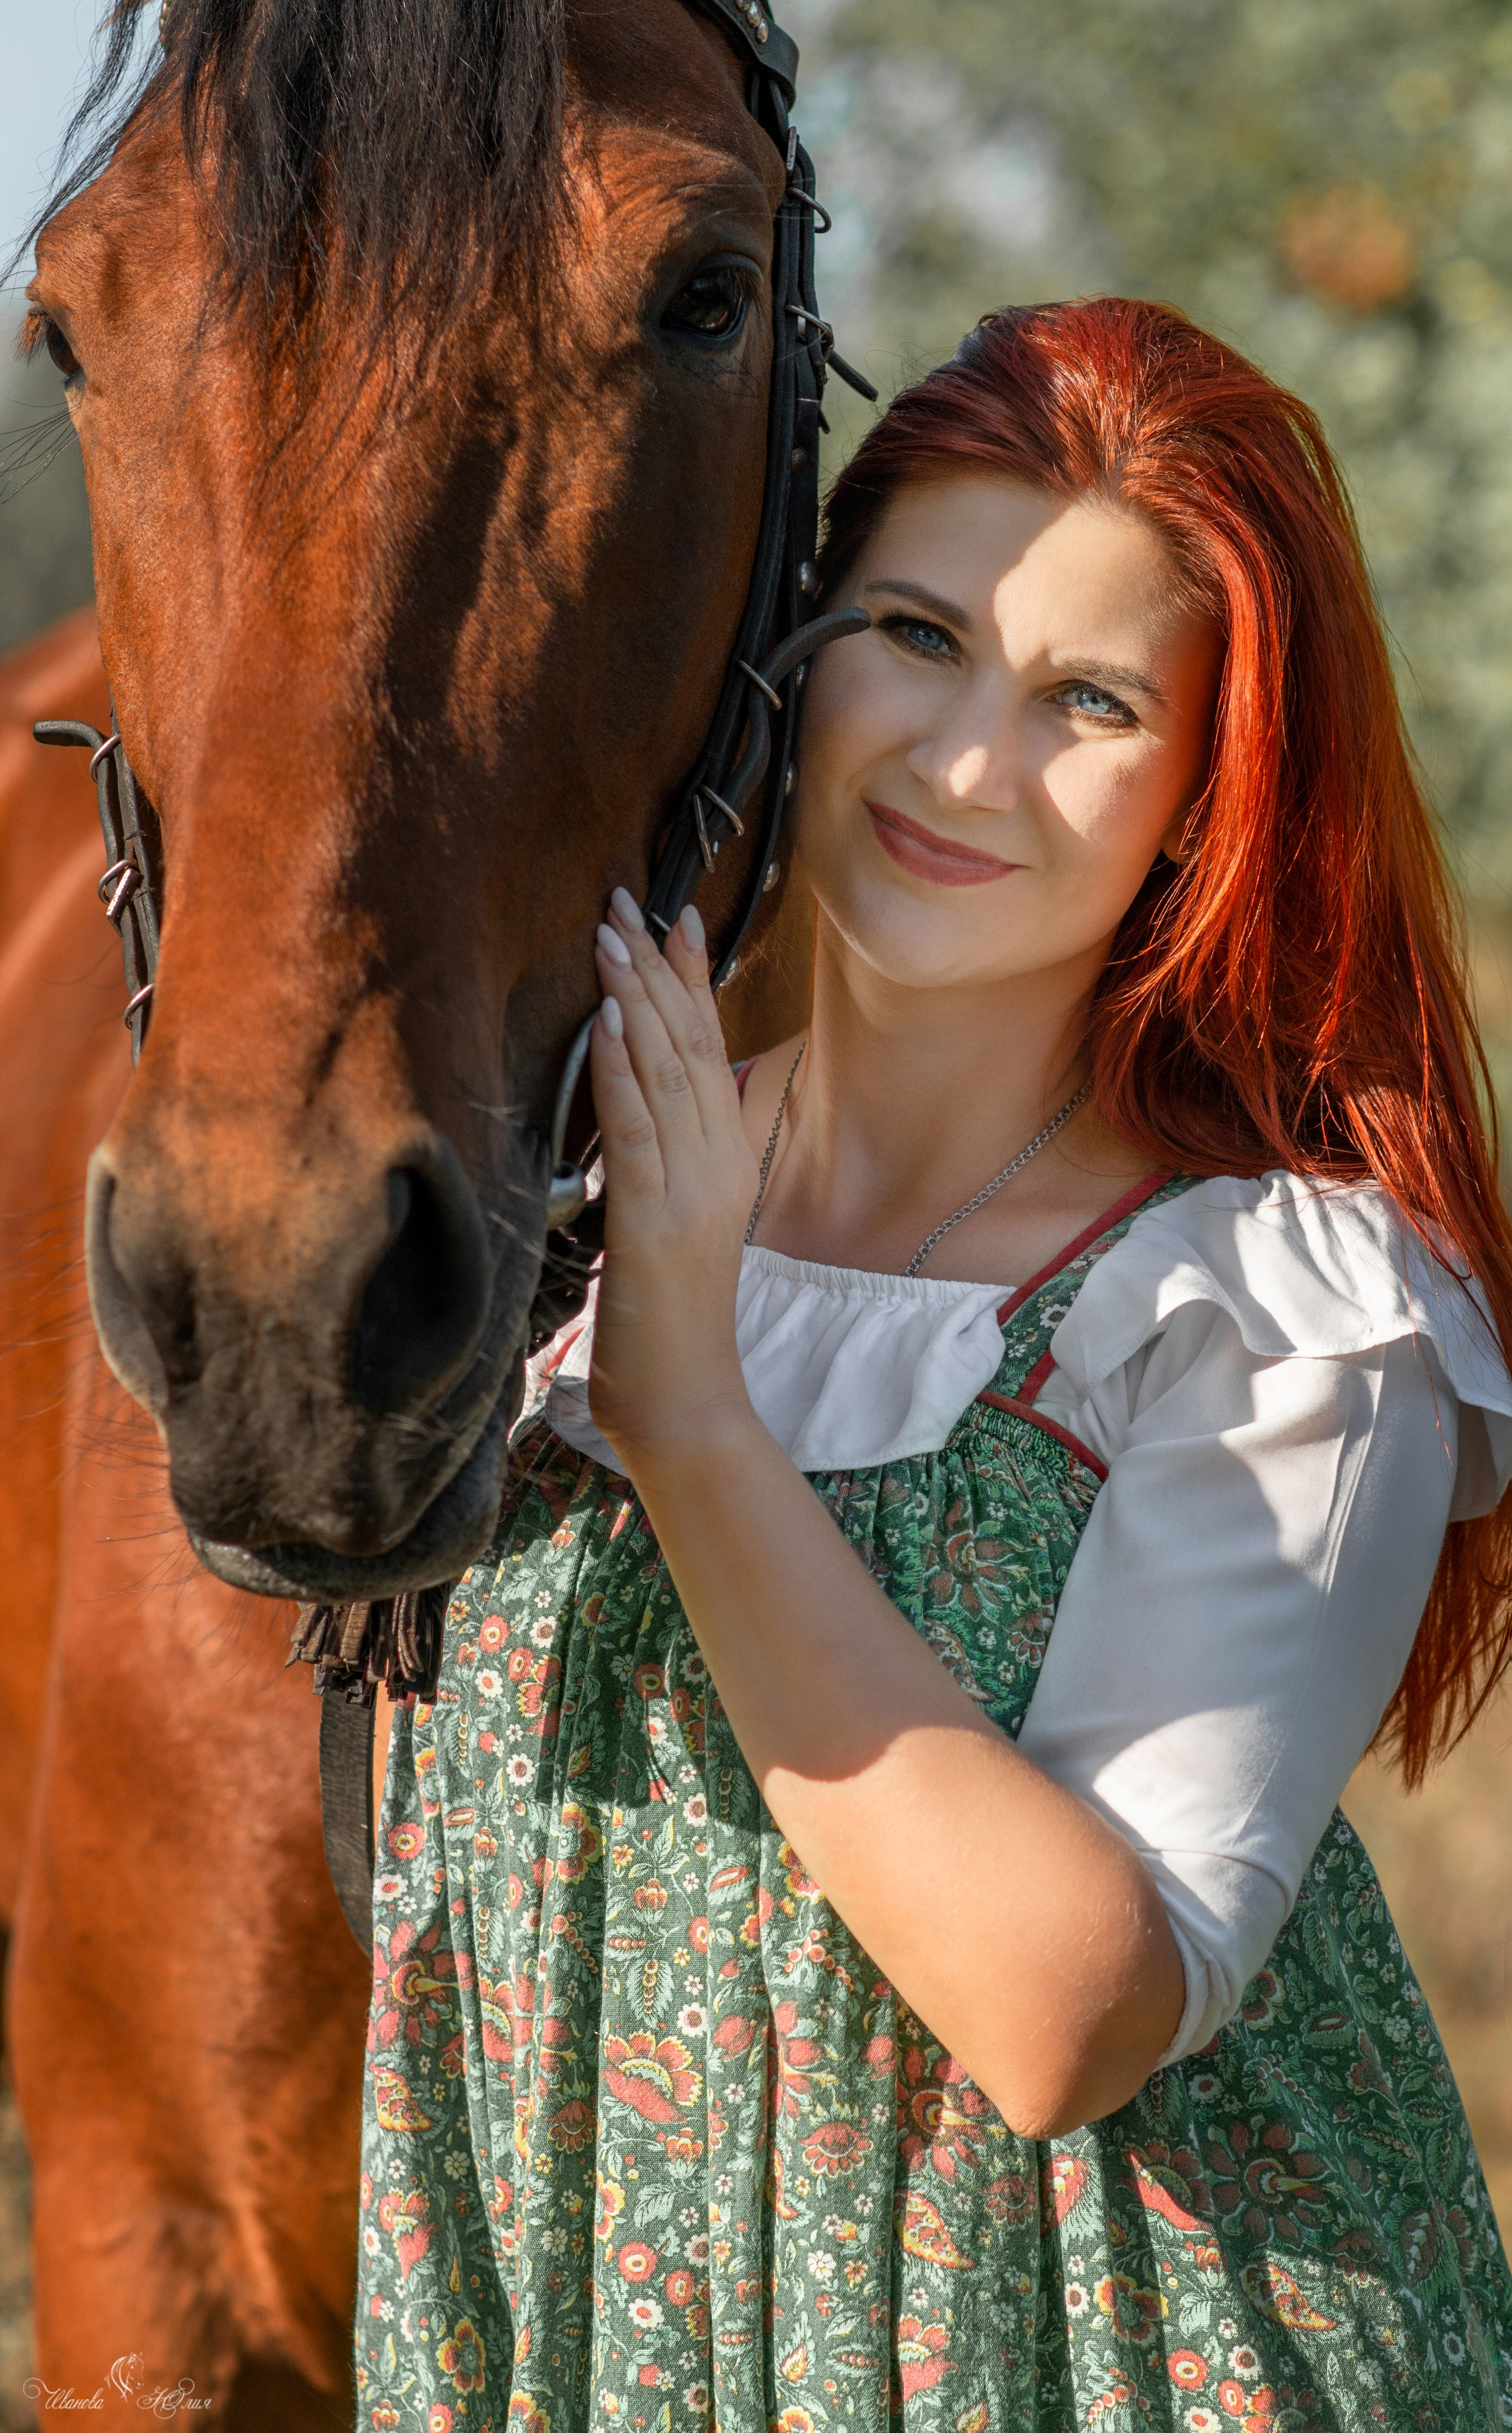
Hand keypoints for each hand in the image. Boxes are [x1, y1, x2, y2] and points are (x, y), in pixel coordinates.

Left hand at [587, 888, 762, 1473]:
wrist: (686, 1400)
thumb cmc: (666, 1321)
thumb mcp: (671, 1225)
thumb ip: (662, 1165)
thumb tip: (633, 1110)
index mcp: (725, 1162)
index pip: (708, 1051)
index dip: (690, 980)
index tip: (674, 918)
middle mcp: (718, 1163)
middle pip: (690, 1045)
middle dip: (656, 967)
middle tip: (628, 900)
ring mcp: (691, 1189)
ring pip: (667, 1073)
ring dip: (636, 998)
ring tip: (612, 935)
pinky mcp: (652, 1218)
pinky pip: (638, 1128)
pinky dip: (624, 1070)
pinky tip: (611, 1023)